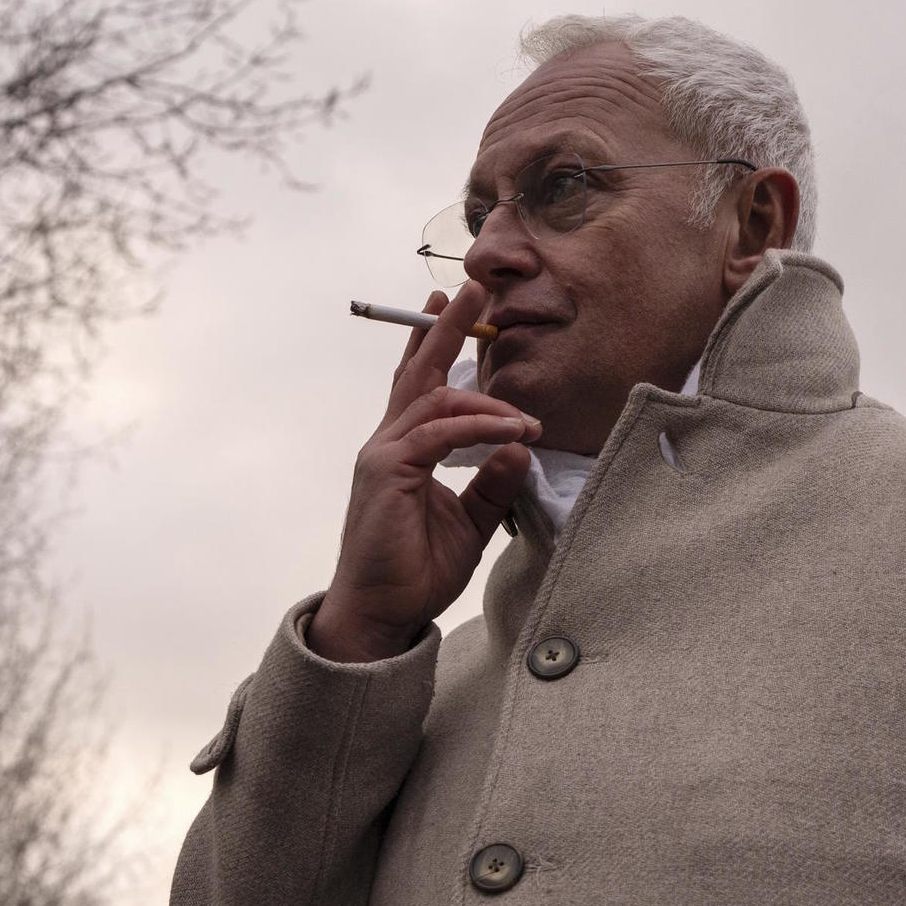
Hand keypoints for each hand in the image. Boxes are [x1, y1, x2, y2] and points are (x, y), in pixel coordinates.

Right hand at [308, 283, 540, 663]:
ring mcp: (382, 454)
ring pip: (434, 399)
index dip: (434, 346)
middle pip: (416, 372)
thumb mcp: (471, 523)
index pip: (419, 387)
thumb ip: (493, 484)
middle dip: (444, 329)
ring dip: (485, 397)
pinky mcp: (387, 471)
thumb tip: (521, 447)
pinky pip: (438, 432)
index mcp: (403, 451)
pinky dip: (477, 426)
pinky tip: (509, 431)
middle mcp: (387, 443)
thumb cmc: (415, 572)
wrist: (380, 615)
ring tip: (525, 415)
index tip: (452, 310)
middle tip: (470, 290)